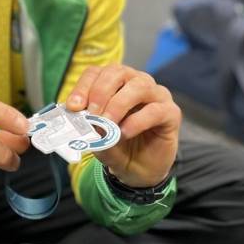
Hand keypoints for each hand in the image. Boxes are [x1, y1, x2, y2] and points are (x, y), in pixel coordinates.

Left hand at [66, 65, 180, 187]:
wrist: (140, 170)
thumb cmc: (119, 148)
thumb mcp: (98, 140)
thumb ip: (91, 130)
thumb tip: (82, 122)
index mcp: (115, 83)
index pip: (97, 72)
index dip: (83, 87)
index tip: (73, 107)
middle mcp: (137, 83)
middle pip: (118, 72)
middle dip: (100, 92)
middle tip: (91, 114)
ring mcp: (157, 95)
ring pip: (139, 86)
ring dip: (118, 105)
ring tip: (107, 124)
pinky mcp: (171, 112)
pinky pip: (155, 110)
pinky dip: (136, 121)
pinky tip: (124, 133)